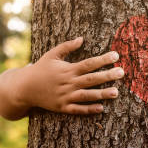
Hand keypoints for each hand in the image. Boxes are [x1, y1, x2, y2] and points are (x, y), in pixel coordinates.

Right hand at [0, 37, 123, 119]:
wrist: (24, 88)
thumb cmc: (40, 69)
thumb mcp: (52, 54)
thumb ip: (67, 47)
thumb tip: (82, 38)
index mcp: (67, 69)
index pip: (89, 63)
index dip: (103, 59)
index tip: (116, 55)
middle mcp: (68, 83)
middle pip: (91, 79)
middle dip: (108, 76)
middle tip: (122, 73)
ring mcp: (65, 96)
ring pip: (87, 95)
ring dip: (102, 94)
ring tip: (116, 92)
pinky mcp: (62, 107)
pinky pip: (77, 109)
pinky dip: (89, 109)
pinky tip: (101, 108)